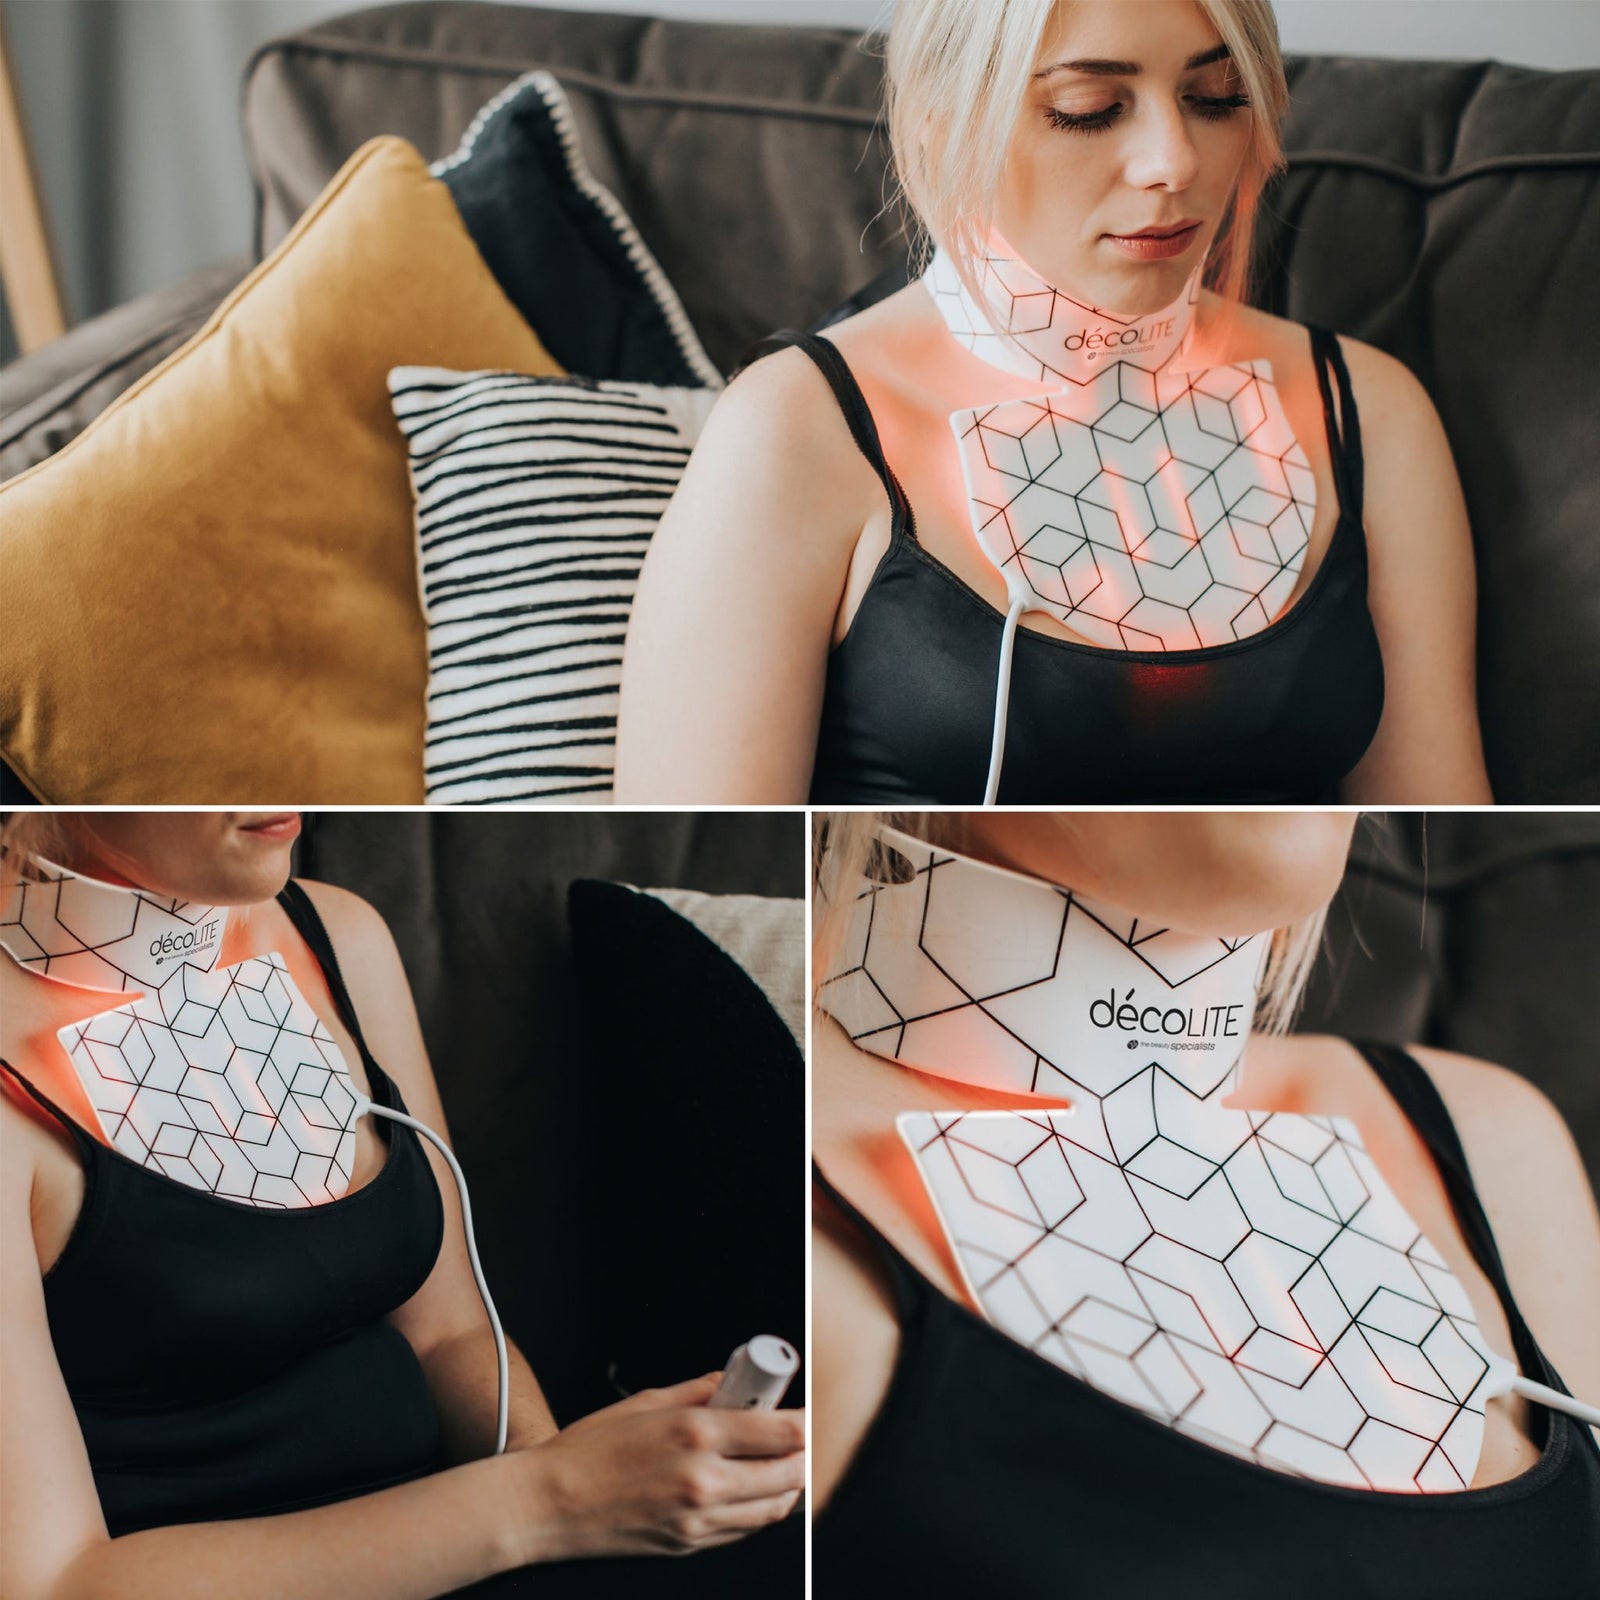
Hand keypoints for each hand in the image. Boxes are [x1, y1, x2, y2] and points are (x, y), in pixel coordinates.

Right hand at [510, 1373, 804, 1562]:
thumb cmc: (588, 1450)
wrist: (548, 1505)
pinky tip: (746, 1488)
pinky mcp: (690, 1546)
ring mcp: (699, 1520)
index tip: (804, 1411)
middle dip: (802, 1454)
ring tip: (774, 1461)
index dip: (805, 1421)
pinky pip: (745, 1530)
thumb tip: (731, 1382)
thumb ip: (698, 1390)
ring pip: (775, 1508)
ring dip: (786, 1484)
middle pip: (791, 1474)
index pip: (783, 1431)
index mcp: (697, 1434)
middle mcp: (705, 1480)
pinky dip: (758, 1509)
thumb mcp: (646, 1403)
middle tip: (793, 1436)